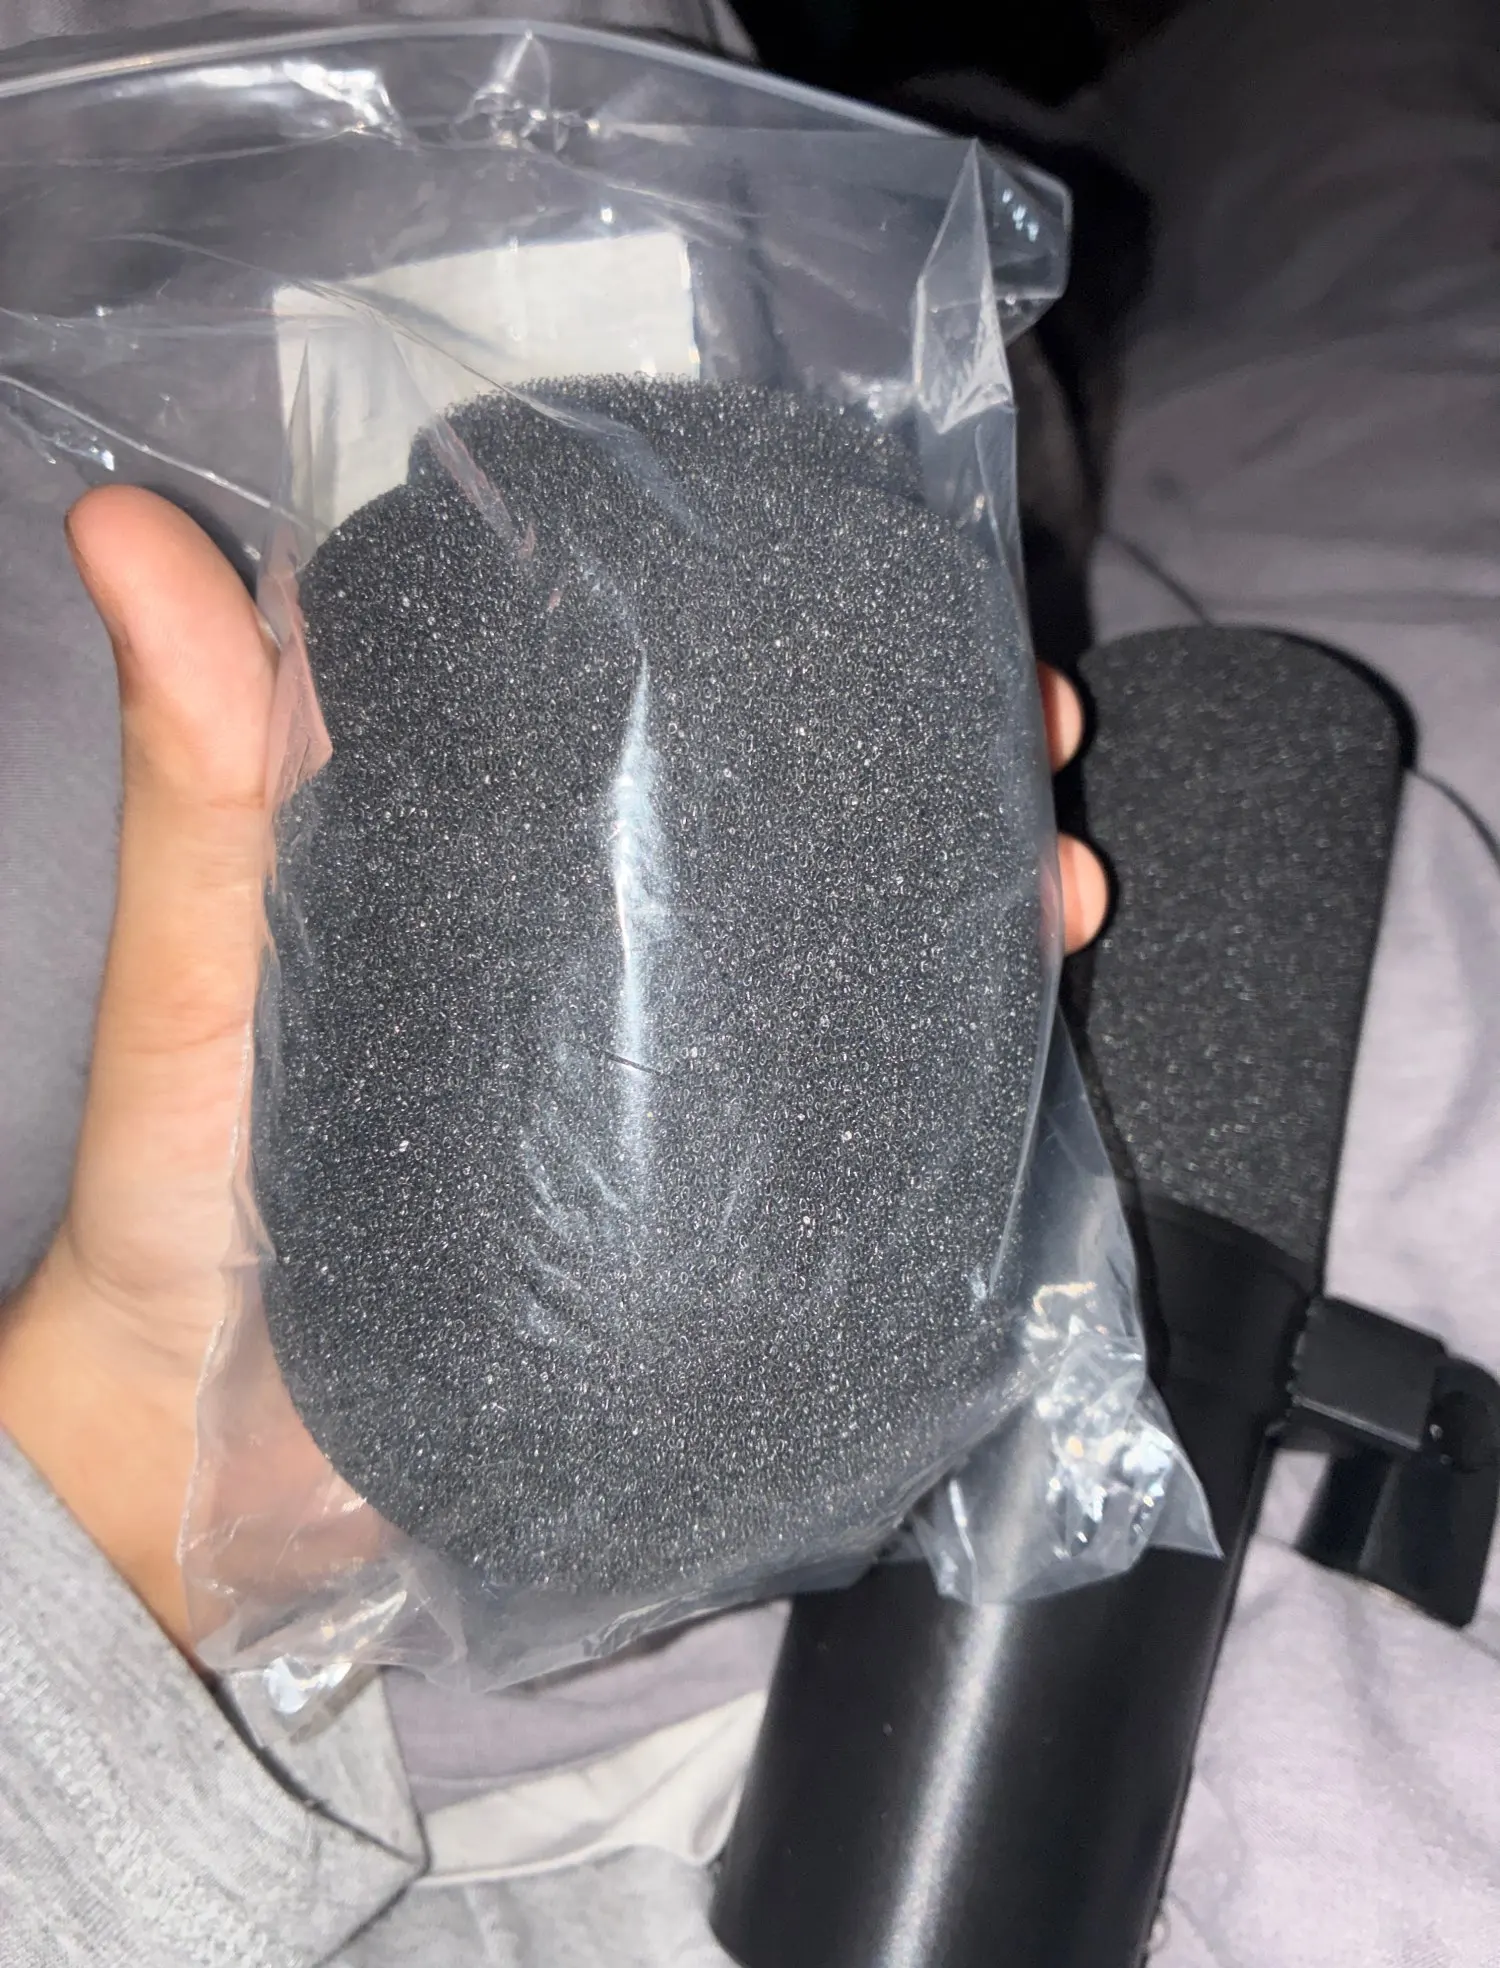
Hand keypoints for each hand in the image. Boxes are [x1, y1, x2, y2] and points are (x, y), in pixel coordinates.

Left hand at [0, 488, 1108, 1647]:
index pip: (684, 713)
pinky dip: (961, 1068)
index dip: (797, 634)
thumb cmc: (182, 1168)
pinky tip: (1032, 1018)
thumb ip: (196, 766)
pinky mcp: (721, 1213)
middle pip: (816, 826)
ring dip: (986, 900)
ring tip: (1064, 874)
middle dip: (945, 761)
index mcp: (518, 856)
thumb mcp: (202, 945)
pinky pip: (864, 1123)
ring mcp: (687, 1082)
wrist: (205, 1428)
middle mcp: (628, 949)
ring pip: (870, 957)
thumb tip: (124, 530)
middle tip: (1036, 726)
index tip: (896, 572)